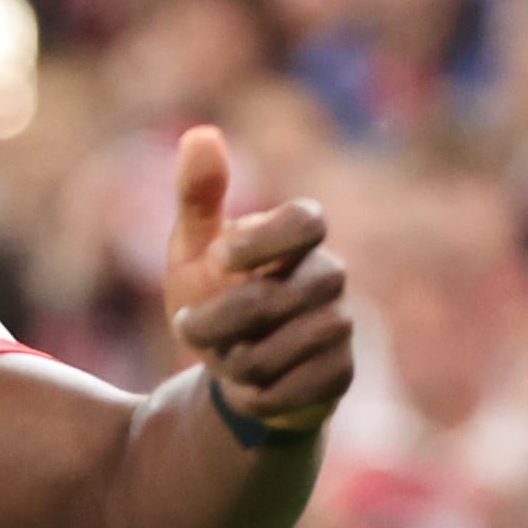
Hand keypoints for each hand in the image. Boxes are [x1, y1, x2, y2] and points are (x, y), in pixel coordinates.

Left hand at [160, 132, 353, 439]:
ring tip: (219, 359)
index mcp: (296, 238)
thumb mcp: (193, 249)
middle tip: (186, 328)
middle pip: (285, 295)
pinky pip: (297, 388)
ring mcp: (339, 325)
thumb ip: (198, 196)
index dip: (263, 240)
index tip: (216, 258)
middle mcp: (328, 276)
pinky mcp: (340, 374)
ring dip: (236, 358)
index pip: (308, 219)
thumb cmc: (213, 297)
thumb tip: (199, 133)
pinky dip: (256, 394)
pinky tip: (244, 391)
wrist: (231, 372)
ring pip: (289, 345)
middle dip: (224, 318)